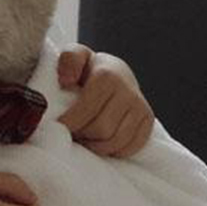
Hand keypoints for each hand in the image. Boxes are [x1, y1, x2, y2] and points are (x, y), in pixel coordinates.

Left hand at [57, 43, 154, 157]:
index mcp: (107, 76)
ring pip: (115, 142)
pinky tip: (99, 141)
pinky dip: (111, 151)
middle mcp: (128, 92)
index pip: (87, 110)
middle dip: (81, 135)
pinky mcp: (147, 121)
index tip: (58, 125)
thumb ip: (68, 60)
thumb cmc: (88, 66)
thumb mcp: (75, 55)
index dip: (70, 122)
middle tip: (70, 133)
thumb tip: (66, 81)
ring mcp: (141, 108)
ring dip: (95, 146)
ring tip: (83, 137)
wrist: (116, 71)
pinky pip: (129, 148)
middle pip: (101, 129)